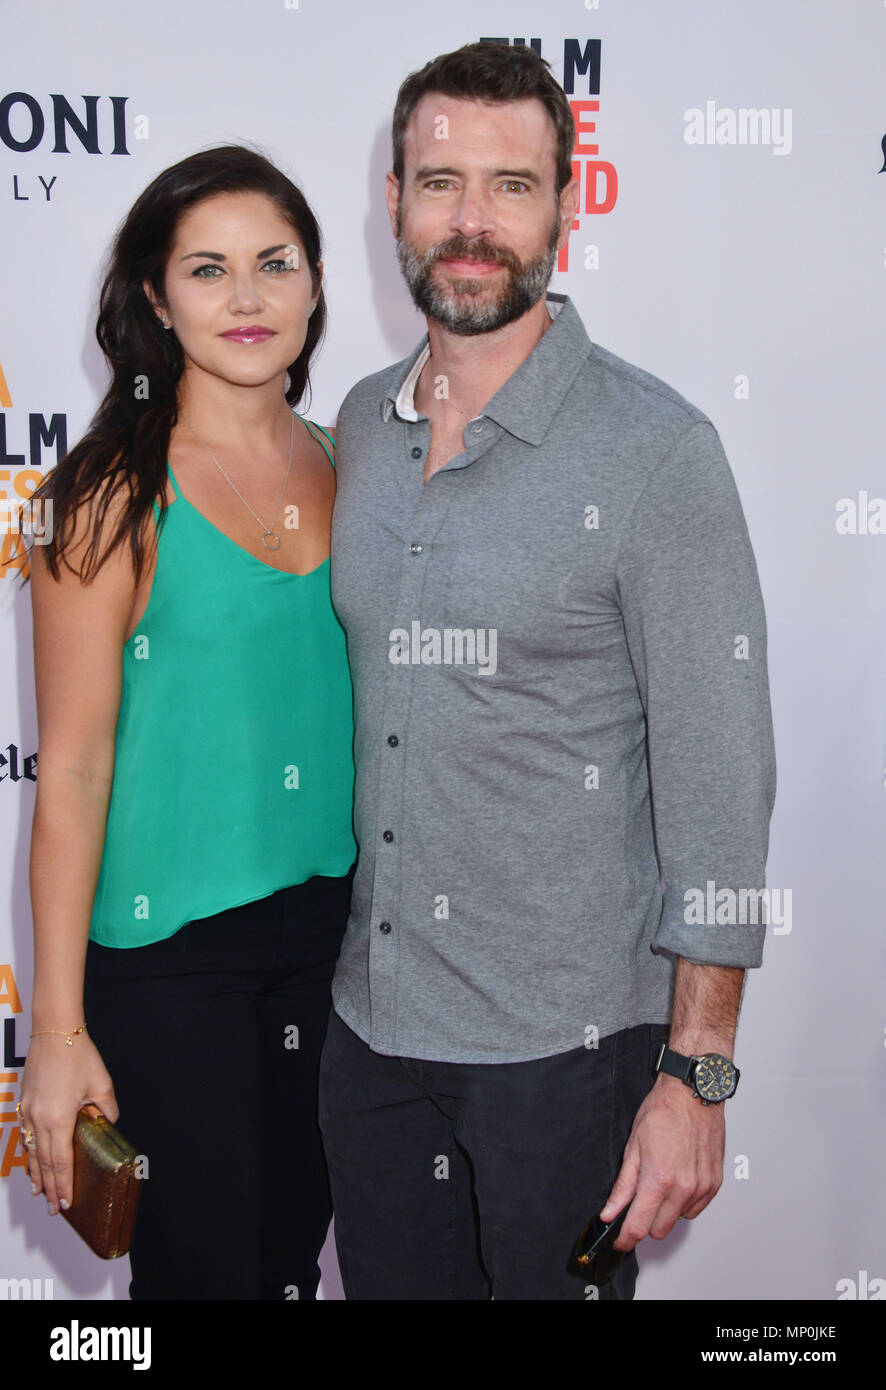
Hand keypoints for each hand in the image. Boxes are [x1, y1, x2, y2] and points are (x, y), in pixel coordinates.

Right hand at [18, 1032, 118, 1215]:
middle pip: (44, 1162)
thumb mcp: (102, 1085)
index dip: (64, 1184)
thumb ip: (106, 1109)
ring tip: (40, 1193)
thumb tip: (106, 1122)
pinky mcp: (23, 1103)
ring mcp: (28, 1112)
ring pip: (31, 1151)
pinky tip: (30, 1161)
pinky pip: (24, 1135)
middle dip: (50, 1187)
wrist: (54, 1032)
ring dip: (36, 1174)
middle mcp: (39, 1119)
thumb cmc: (78, 1055)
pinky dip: (28, 1153)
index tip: (66, 1202)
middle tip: (54, 1208)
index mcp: (59, 1119)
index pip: (61, 1162)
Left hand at [599, 1072, 724, 1251]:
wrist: (693, 1093)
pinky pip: (696, 1209)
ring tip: (661, 1182)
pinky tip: (677, 1181)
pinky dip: (684, 1202)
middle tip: (638, 1203)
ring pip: (678, 1220)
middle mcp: (683, 1188)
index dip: (625, 1238)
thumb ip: (623, 1186)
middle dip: (644, 1222)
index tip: (619, 1239)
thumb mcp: (633, 1147)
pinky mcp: (714, 1183)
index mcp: (659, 1179)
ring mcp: (702, 1187)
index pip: (638, 1227)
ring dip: (666, 1211)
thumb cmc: (663, 1112)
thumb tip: (610, 1212)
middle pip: (659, 1230)